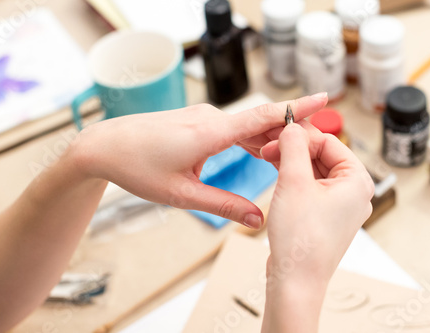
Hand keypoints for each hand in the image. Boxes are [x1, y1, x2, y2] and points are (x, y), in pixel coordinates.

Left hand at [69, 93, 327, 227]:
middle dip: (288, 132)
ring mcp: (202, 117)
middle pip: (261, 121)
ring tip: (292, 155)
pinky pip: (231, 127)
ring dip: (268, 138)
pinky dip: (249, 138)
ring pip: (246, 125)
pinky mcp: (195, 121)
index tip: (324, 98)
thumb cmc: (137, 168)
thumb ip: (224, 205)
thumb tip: (257, 219)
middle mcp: (210, 118)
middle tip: (315, 146)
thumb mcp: (183, 194)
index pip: (264, 116)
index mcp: (210, 132)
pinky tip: (259, 151)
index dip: (296, 109)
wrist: (104, 147)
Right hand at [260, 123, 373, 332]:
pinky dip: (294, 179)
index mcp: (357, 181)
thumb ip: (293, 147)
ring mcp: (339, 207)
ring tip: (268, 158)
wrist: (295, 281)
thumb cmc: (301, 239)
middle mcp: (353, 193)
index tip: (277, 132)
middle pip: (322, 156)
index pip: (329, 141)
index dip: (301, 134)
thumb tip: (292, 126)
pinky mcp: (324, 218)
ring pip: (314, 171)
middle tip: (269, 146)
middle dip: (294, 148)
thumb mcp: (293, 182)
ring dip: (291, 163)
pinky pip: (310, 188)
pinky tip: (276, 174)